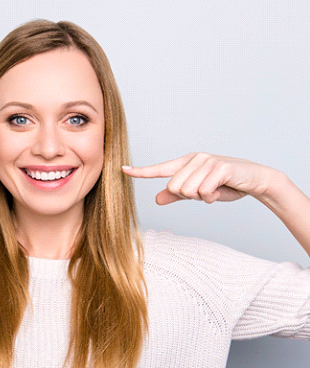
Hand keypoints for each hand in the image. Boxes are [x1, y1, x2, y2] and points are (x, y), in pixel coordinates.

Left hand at [122, 152, 274, 204]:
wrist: (255, 180)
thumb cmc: (225, 185)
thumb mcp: (198, 192)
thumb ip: (177, 196)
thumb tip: (156, 199)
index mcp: (186, 163)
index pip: (159, 169)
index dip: (141, 171)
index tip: (123, 169)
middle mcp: (194, 159)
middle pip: (174, 188)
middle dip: (189, 196)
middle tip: (205, 192)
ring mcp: (207, 161)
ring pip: (188, 190)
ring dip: (202, 197)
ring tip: (214, 190)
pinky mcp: (219, 168)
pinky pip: (204, 191)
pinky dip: (212, 197)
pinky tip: (221, 190)